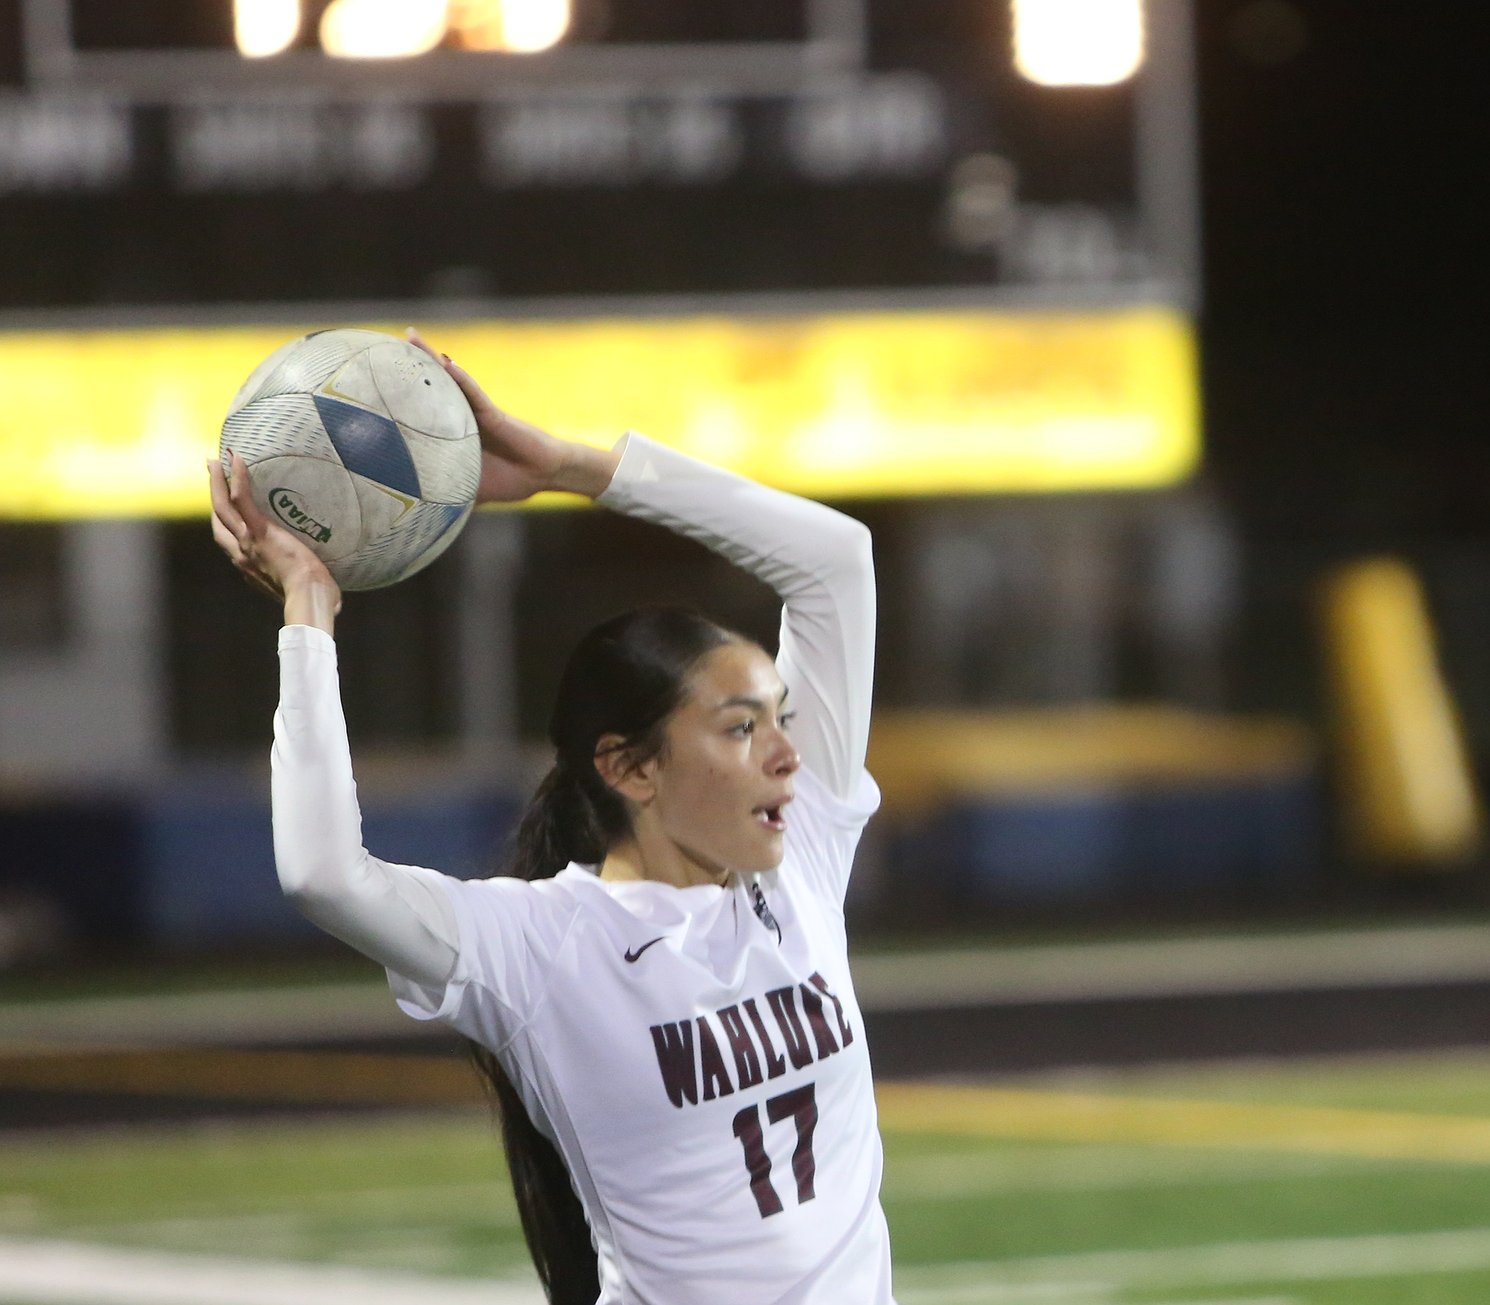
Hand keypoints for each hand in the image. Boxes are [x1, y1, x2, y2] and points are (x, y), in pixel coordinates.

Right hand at [208, 450, 341, 631]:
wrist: (309, 597)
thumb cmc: (314, 599)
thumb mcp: (302, 592)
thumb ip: (308, 587)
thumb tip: (333, 599)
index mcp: (250, 567)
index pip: (230, 542)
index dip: (226, 524)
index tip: (227, 509)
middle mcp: (241, 553)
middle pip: (218, 521)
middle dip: (213, 497)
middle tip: (213, 474)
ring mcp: (247, 541)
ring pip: (221, 507)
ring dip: (215, 483)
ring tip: (215, 461)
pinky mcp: (259, 531)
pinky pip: (242, 499)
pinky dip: (236, 477)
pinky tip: (235, 459)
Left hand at [405, 328, 619, 501]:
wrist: (540, 476)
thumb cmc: (508, 480)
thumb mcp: (467, 491)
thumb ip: (444, 496)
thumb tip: (417, 518)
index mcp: (454, 431)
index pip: (424, 406)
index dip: (404, 391)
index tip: (378, 376)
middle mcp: (463, 415)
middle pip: (433, 383)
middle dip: (412, 362)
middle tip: (386, 342)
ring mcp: (478, 412)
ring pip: (451, 379)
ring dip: (432, 357)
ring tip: (411, 336)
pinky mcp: (494, 415)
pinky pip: (475, 394)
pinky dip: (461, 379)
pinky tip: (447, 363)